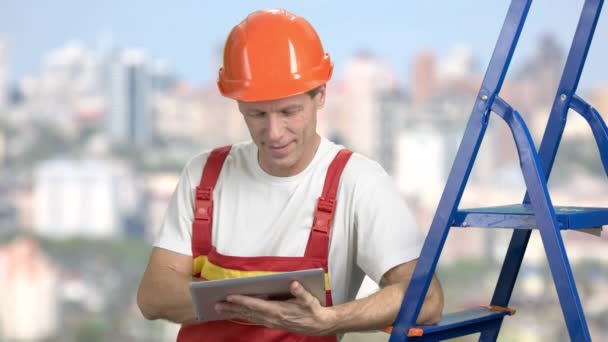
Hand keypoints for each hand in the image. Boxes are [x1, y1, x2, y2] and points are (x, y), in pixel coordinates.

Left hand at [214, 281, 335, 335]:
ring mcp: (270, 321)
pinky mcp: (271, 322)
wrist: (317, 324)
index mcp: (278, 311)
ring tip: (220, 309)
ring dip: (233, 313)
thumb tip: (294, 283)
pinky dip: (242, 315)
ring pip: (248, 316)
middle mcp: (271, 318)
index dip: (242, 301)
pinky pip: (252, 319)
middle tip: (216, 304)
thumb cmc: (312, 310)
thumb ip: (301, 292)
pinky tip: (234, 313)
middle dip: (231, 308)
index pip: (256, 305)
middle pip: (248, 312)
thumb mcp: (309, 300)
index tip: (230, 297)